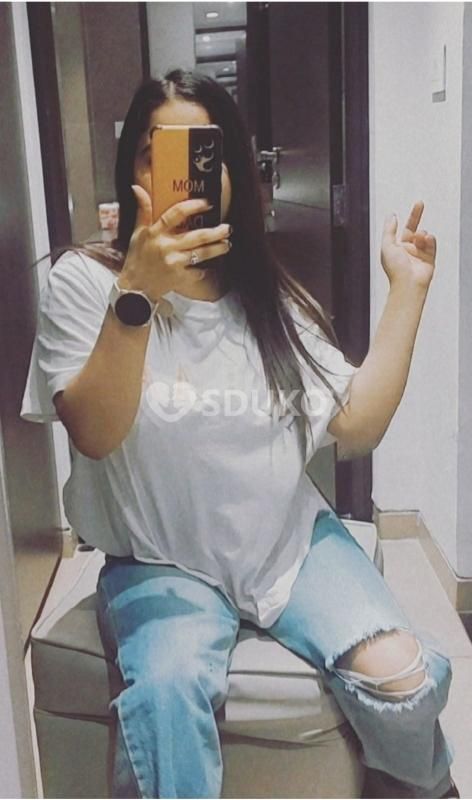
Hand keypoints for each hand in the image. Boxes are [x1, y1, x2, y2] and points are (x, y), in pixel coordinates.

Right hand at [119, 185, 230, 300]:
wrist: (135, 287)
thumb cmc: (137, 258)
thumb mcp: (137, 232)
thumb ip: (143, 210)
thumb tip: (137, 188)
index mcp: (155, 233)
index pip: (175, 214)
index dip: (193, 206)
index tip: (207, 203)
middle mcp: (166, 247)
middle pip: (197, 236)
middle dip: (215, 232)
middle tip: (227, 228)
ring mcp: (174, 263)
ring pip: (201, 254)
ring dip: (217, 249)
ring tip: (226, 245)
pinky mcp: (179, 278)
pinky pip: (197, 272)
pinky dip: (203, 270)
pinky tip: (209, 266)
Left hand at [381, 201, 435, 289]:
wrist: (408, 283)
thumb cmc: (395, 268)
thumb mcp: (387, 245)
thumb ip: (389, 230)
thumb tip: (391, 216)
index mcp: (398, 247)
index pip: (404, 229)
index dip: (407, 218)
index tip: (410, 207)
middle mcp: (409, 249)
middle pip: (414, 228)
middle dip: (416, 215)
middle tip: (419, 203)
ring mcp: (420, 253)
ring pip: (423, 235)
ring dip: (421, 233)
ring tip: (419, 238)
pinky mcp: (430, 258)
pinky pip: (431, 243)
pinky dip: (429, 239)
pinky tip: (427, 238)